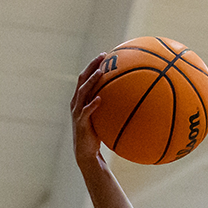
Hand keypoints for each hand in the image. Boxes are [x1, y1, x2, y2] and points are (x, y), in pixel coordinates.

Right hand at [70, 54, 108, 171]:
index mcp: (81, 99)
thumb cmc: (97, 134)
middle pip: (82, 79)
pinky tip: (100, 99)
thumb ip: (111, 106)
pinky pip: (85, 111)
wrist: (86, 153)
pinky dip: (92, 105)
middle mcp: (76, 102)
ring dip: (91, 81)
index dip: (93, 64)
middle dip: (92, 66)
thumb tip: (130, 98)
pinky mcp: (80, 123)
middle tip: (103, 56)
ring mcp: (77, 112)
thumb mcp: (104, 118)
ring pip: (82, 92)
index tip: (105, 54)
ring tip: (101, 72)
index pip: (85, 77)